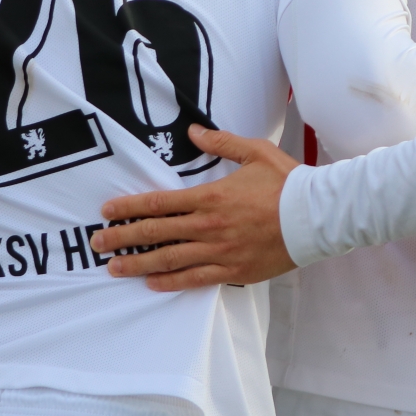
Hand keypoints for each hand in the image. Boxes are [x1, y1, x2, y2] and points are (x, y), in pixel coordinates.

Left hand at [92, 123, 297, 289]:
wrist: (317, 216)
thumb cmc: (287, 181)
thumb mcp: (255, 152)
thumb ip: (221, 142)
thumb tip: (193, 131)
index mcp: (212, 196)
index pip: (160, 202)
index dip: (131, 207)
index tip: (108, 212)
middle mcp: (210, 225)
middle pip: (157, 232)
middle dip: (124, 237)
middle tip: (98, 242)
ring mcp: (221, 250)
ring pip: (170, 260)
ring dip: (139, 264)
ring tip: (114, 267)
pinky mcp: (234, 269)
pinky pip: (196, 279)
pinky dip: (172, 282)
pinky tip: (152, 283)